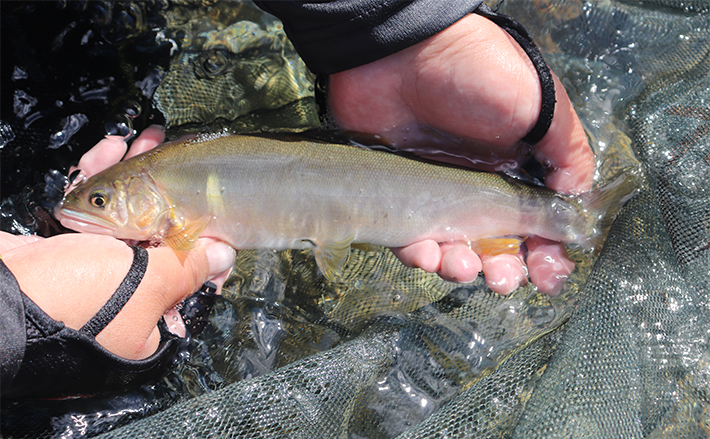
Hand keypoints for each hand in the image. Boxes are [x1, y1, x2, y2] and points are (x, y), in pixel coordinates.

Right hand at [1, 127, 235, 359]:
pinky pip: (89, 207)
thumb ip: (190, 267)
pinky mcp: (65, 247)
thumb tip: (225, 257)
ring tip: (150, 138)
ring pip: (124, 215)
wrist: (0, 292)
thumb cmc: (78, 297)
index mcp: (150, 320)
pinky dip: (98, 176)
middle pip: (159, 239)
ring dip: (135, 173)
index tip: (218, 213)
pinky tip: (111, 147)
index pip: (192, 281)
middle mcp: (125, 297)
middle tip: (182, 157)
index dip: (206, 244)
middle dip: (172, 194)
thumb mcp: (147, 283)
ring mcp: (93, 270)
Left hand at [328, 14, 593, 294]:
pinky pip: (407, 236)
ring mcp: (436, 190)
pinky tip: (424, 251)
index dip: (545, 254)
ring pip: (451, 247)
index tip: (548, 277)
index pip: (536, 223)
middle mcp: (478, 183)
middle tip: (501, 280)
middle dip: (502, 270)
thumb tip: (579, 206)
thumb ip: (566, 157)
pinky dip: (418, 252)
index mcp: (516, 167)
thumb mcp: (542, 107)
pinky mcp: (398, 193)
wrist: (401, 48)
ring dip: (460, 267)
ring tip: (462, 266)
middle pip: (494, 244)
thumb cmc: (478, 70)